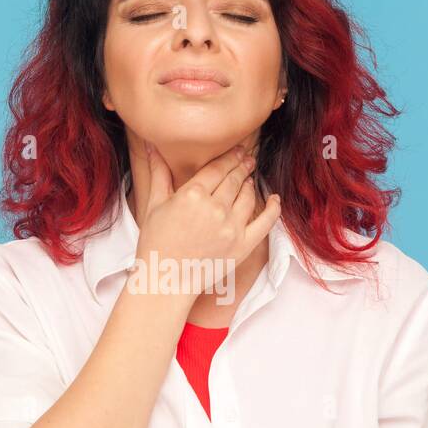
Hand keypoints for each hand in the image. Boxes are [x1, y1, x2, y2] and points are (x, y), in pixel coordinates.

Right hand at [133, 139, 280, 295]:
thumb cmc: (155, 244)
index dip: (230, 157)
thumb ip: (159, 173)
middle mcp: (215, 209)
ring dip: (250, 185)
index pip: (218, 167)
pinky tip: (274, 199)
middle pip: (235, 179)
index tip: (238, 150)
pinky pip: (266, 222)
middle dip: (243, 166)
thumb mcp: (154, 205)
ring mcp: (231, 228)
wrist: (165, 281)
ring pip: (248, 196)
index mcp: (192, 195)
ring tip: (249, 180)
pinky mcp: (243, 245)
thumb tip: (152, 145)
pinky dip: (273, 208)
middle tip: (248, 159)